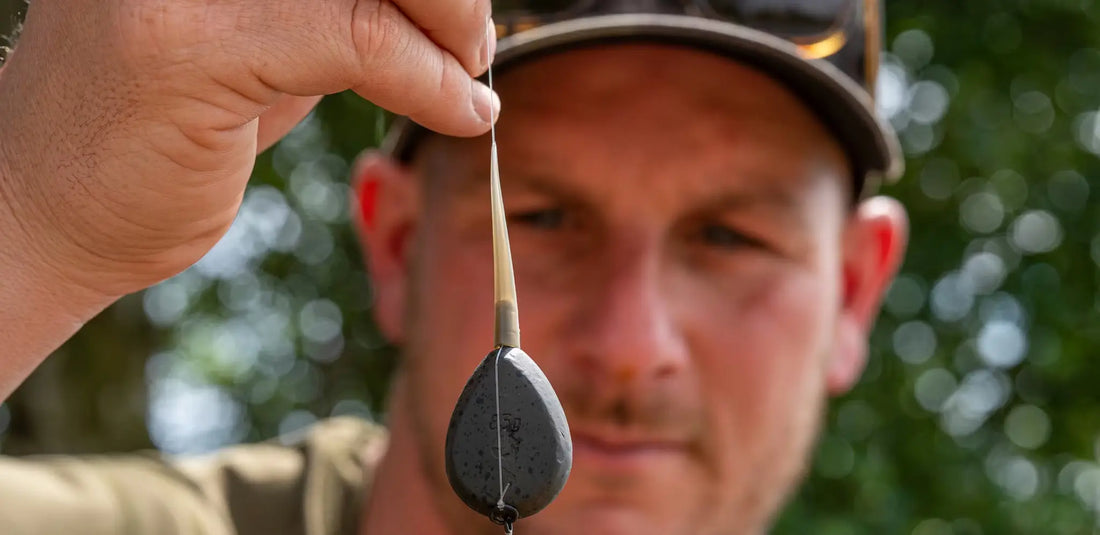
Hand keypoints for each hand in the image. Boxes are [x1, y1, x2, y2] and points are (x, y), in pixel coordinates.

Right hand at [0, 0, 497, 297]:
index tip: (462, 13)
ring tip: (466, 78)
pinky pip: (359, 39)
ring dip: (449, 28)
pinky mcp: (188, 43)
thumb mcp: (261, 41)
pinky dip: (427, 79)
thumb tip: (450, 6)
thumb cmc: (156, 125)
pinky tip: (459, 113)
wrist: (42, 209)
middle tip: (472, 45)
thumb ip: (337, 9)